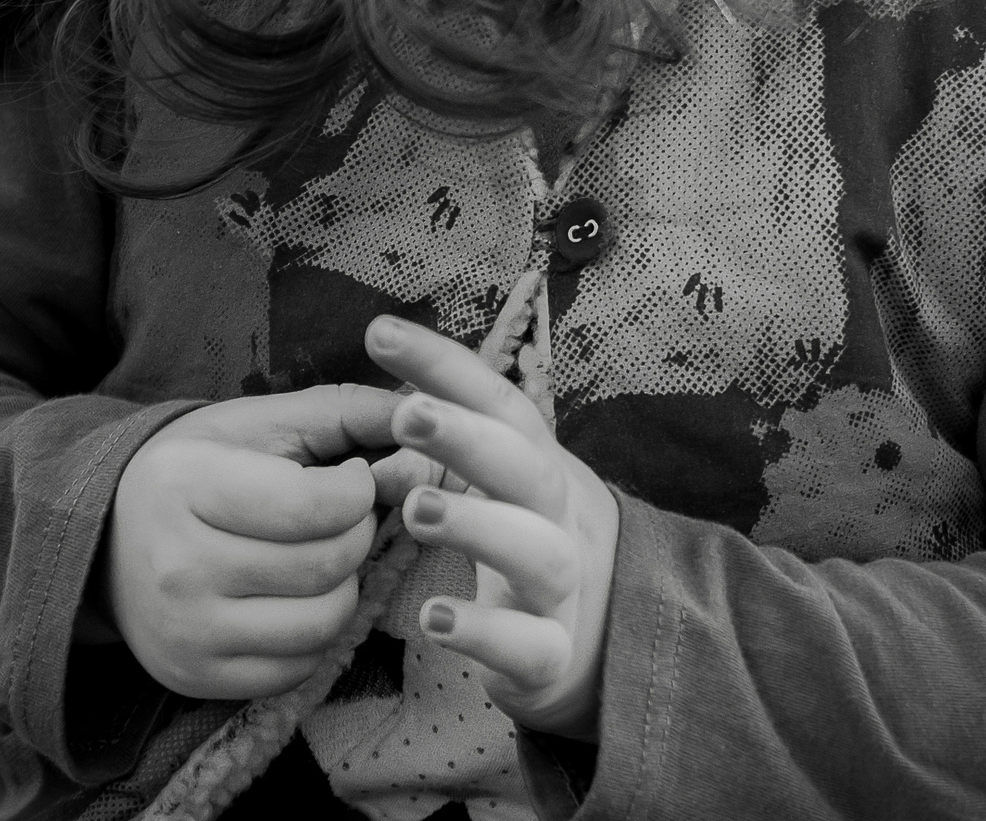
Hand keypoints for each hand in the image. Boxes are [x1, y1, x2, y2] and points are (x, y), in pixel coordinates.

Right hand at [105, 385, 398, 698]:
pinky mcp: (196, 678)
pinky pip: (299, 668)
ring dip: (345, 585)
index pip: (315, 505)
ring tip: (323, 555)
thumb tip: (418, 411)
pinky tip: (298, 597)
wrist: (109, 539)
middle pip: (326, 565)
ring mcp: (185, 632)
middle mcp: (178, 566)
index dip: (359, 489)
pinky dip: (318, 632)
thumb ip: (343, 410)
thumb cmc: (200, 468)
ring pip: (322, 622)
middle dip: (358, 534)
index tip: (349, 476)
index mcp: (187, 485)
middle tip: (341, 517)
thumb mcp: (259, 422)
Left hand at [365, 314, 618, 740]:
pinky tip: (433, 621)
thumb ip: (455, 435)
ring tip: (416, 511)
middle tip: (407, 414)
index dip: (444, 365)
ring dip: (479, 526)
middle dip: (468, 437)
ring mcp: (563, 585)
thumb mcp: (506, 478)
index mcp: (537, 462)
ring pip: (537, 552)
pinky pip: (529, 645)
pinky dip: (485, 633)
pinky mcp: (553, 654)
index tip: (379, 332)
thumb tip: (376, 377)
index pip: (497, 402)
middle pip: (524, 466)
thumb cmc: (532, 537)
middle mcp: (558, 513)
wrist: (609, 633)